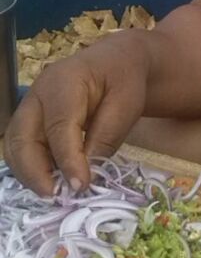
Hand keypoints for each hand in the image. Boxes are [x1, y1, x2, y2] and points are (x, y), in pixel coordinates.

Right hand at [3, 32, 149, 195]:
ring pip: (15, 145)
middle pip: (22, 136)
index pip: (59, 125)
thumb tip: (84, 174)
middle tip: (57, 196)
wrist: (117, 61)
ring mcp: (30, 105)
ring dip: (30, 173)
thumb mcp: (127, 103)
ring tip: (55, 193)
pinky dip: (31, 167)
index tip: (80, 186)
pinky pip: (22, 147)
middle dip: (35, 171)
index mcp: (65, 80)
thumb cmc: (124, 79)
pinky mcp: (30, 119)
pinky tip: (52, 180)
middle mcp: (39, 92)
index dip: (67, 159)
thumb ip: (106, 136)